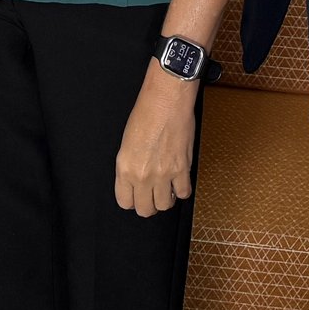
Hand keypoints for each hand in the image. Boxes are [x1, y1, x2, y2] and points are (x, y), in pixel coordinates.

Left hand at [114, 65, 196, 216]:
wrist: (166, 100)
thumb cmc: (146, 113)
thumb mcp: (127, 143)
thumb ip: (130, 167)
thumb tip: (135, 182)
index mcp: (125, 168)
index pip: (125, 202)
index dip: (132, 200)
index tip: (137, 194)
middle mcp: (142, 175)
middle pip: (145, 209)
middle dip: (148, 204)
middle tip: (152, 193)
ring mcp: (163, 174)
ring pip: (164, 205)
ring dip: (165, 199)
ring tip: (166, 187)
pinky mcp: (182, 169)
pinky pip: (183, 193)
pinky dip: (182, 190)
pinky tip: (179, 181)